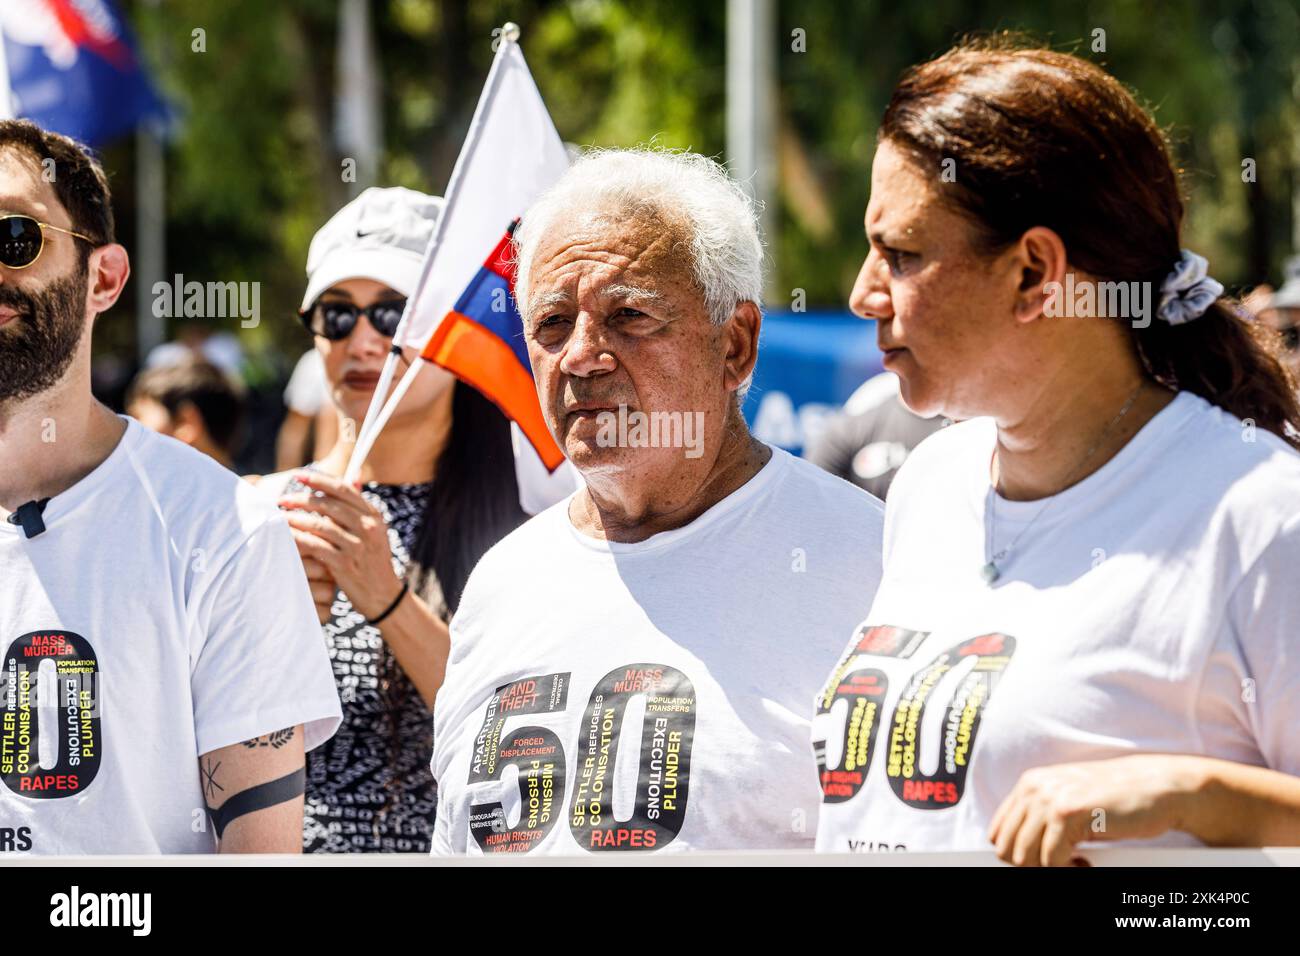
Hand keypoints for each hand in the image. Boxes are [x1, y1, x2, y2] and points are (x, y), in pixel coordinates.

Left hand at [279, 471, 402, 620]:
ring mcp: (357, 546)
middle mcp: (368, 528)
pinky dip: (299, 539)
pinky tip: (287, 536)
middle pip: (329, 505)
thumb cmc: (372, 560)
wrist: (383, 595)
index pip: (344, 489)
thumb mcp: (374, 530)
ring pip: (320, 525)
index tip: (299, 476)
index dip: (320, 480)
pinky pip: (315, 546)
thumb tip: (355, 474)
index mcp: (374, 516)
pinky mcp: (344, 564)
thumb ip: (360, 506)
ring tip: (281, 517)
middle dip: (302, 499)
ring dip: (297, 519)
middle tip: (283, 499)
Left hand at [988, 754, 1202, 866]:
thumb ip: (1039, 818)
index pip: (998, 832)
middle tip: (1063, 866)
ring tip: (1076, 863)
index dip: (1017, 855)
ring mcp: (1049, 799)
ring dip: (1049, 869)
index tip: (1042, 863)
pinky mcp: (1067, 814)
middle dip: (1032, 866)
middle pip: (1007, 848)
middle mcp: (1034, 788)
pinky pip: (1050, 861)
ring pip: (1024, 858)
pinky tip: (1086, 862)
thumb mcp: (1068, 802)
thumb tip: (1013, 851)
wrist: (1156, 788)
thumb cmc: (1115, 801)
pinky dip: (1067, 871)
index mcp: (1029, 785)